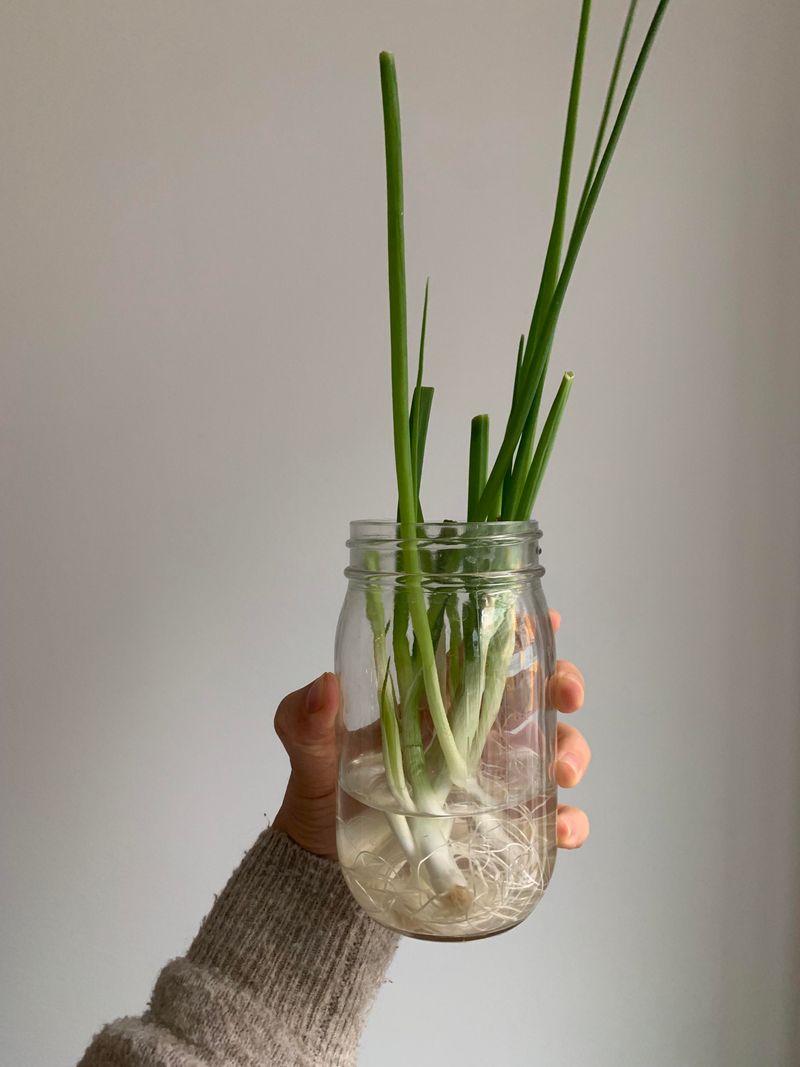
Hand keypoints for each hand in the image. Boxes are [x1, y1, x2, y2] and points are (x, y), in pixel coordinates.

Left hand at [272, 610, 590, 858]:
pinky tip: (563, 829)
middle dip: (564, 686)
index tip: (544, 621)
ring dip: (573, 751)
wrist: (326, 860)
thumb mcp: (310, 746)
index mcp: (437, 696)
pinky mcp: (500, 823)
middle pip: (537, 694)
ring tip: (564, 772)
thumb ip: (305, 717)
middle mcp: (473, 728)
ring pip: (554, 750)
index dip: (522, 631)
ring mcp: (492, 775)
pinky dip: (567, 820)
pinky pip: (546, 817)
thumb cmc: (325, 786)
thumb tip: (323, 686)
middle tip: (564, 696)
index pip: (486, 651)